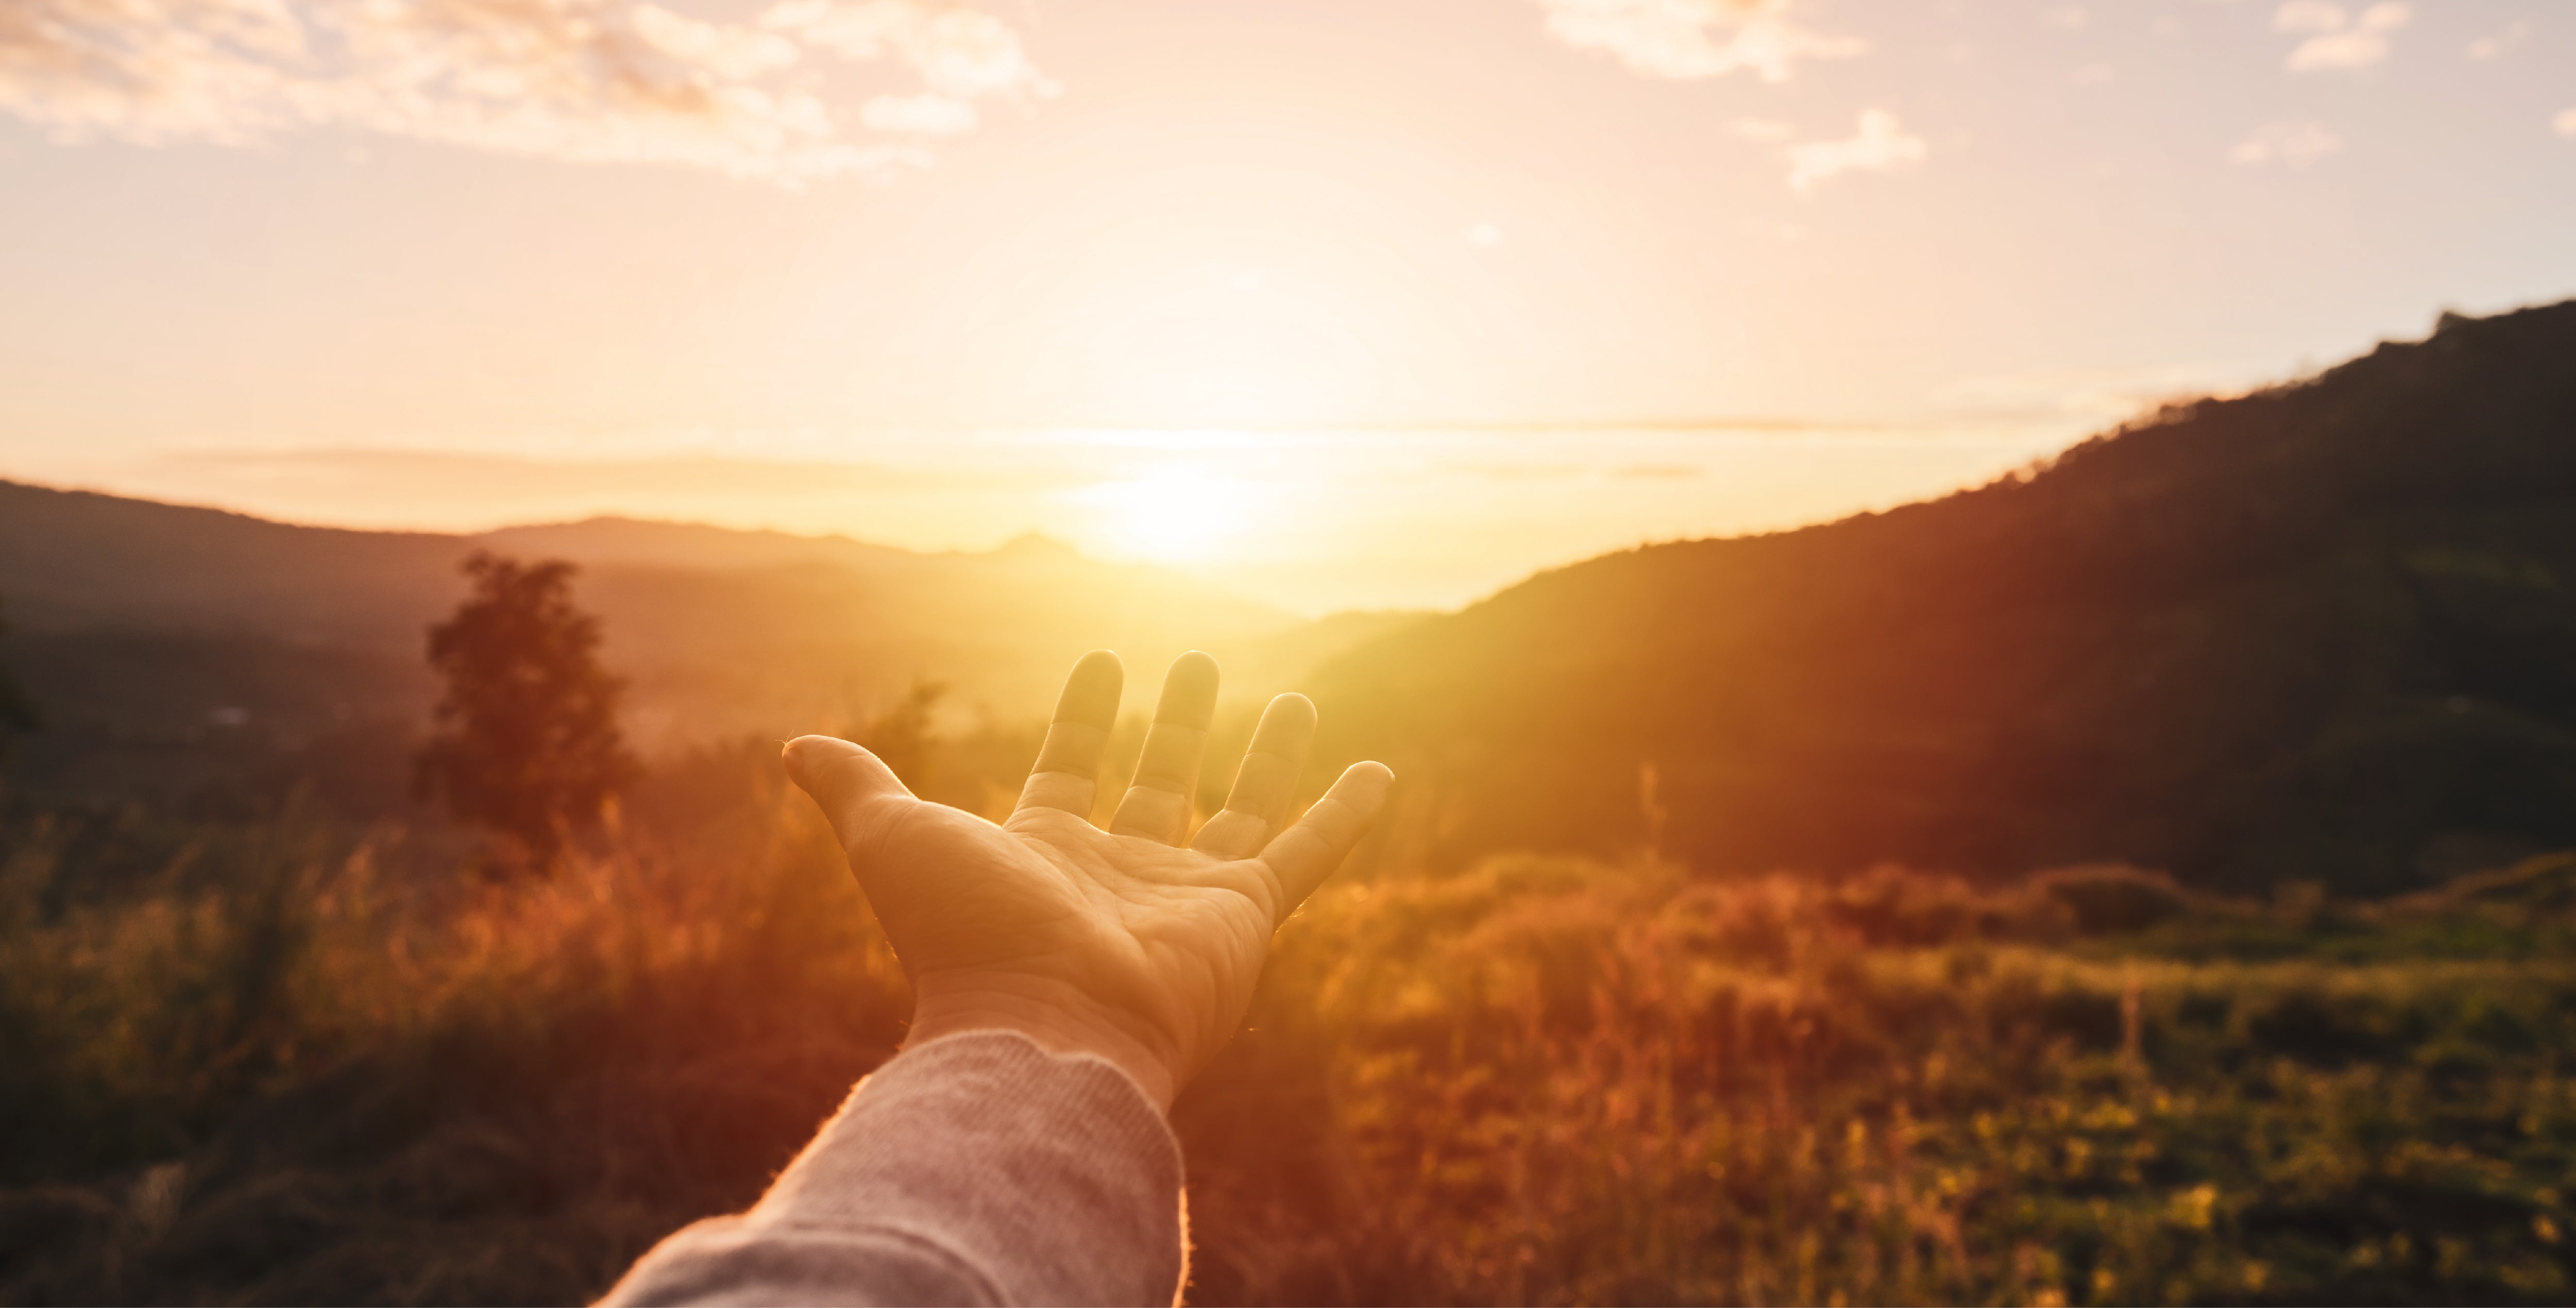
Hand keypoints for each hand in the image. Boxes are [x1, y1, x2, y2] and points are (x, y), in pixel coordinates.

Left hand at [784, 650, 1392, 1108]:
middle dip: (1178, 725)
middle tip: (1200, 662)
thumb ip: (859, 791)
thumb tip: (796, 746)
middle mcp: (1121, 873)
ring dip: (1266, 755)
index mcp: (1046, 853)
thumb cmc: (966, 940)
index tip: (1105, 660)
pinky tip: (1379, 770)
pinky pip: (1307, 854)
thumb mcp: (898, 842)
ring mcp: (1187, 897)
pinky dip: (1345, 814)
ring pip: (1240, 810)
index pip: (1072, 767)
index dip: (1086, 714)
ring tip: (1295, 698)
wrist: (1043, 1028)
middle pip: (1159, 782)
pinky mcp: (1245, 916)